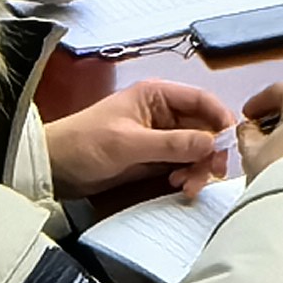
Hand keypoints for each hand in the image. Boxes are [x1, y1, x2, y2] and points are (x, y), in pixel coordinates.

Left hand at [48, 76, 239, 198]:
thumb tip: (212, 144)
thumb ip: (172, 144)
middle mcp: (163, 113)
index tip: (229, 144)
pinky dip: (185, 176)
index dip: (220, 120)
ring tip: (186, 187)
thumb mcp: (130, 143)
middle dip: (208, 152)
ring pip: (194, 150)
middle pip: (203, 128)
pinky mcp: (153, 158)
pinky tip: (178, 186)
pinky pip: (181, 165)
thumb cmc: (86, 144)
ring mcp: (159, 137)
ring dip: (197, 168)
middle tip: (209, 175)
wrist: (53, 168)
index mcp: (157, 96)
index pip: (202, 100)